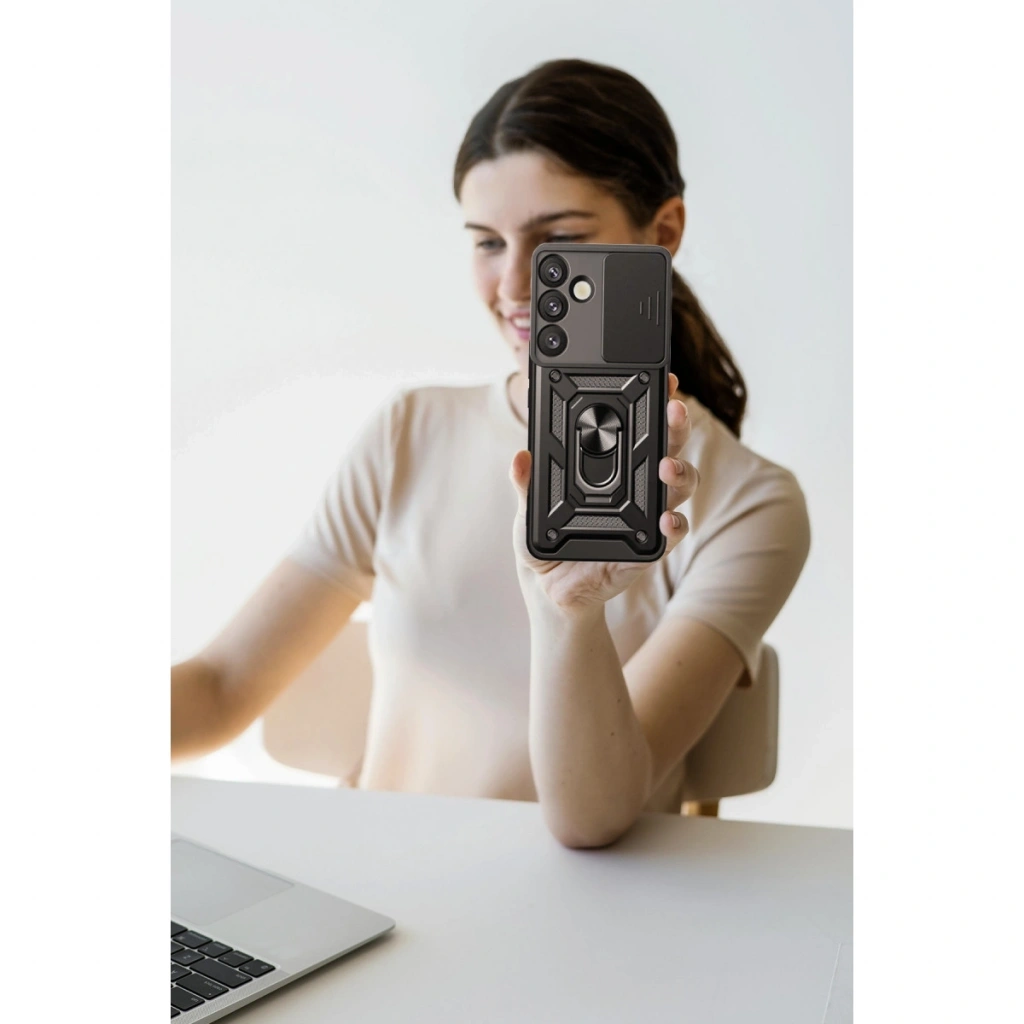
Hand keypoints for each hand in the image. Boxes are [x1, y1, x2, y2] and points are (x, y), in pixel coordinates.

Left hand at [509, 374, 698, 612]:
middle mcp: (639, 486)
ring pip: (679, 485)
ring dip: (680, 472)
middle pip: (669, 447)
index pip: (639, 428)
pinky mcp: (648, 548)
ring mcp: (647, 515)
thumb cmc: (544, 539)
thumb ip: (526, 482)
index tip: (661, 380)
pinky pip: (670, 535)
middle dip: (676, 426)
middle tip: (673, 410)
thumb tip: (520, 458)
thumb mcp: (529, 506)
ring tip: (668, 466)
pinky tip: (667, 520)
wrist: (548, 586)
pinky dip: (673, 526)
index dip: (654, 402)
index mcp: (614, 467)